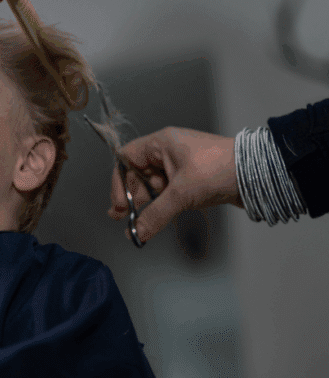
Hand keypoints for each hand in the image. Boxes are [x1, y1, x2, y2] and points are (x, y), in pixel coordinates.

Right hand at [108, 127, 243, 243]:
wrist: (259, 174)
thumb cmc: (217, 169)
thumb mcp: (182, 193)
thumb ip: (156, 214)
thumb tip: (136, 234)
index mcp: (160, 143)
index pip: (126, 158)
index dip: (119, 180)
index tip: (119, 203)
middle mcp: (166, 152)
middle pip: (137, 174)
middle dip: (130, 196)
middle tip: (121, 218)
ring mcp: (179, 166)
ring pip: (153, 186)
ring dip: (145, 204)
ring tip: (136, 225)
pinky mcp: (191, 180)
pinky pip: (168, 193)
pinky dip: (160, 206)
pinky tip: (154, 221)